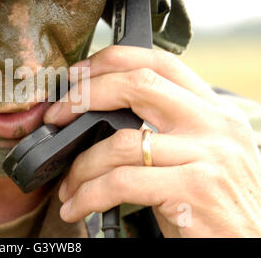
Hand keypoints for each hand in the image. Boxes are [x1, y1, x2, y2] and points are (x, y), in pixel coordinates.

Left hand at [43, 45, 260, 236]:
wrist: (246, 248)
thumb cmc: (214, 205)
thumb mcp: (200, 156)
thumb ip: (166, 131)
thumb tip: (102, 119)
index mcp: (214, 112)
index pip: (161, 63)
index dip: (113, 60)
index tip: (79, 74)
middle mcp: (215, 125)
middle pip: (138, 84)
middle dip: (87, 94)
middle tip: (58, 114)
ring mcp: (208, 154)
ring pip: (120, 142)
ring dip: (82, 165)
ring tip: (69, 186)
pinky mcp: (194, 188)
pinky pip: (121, 182)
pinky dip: (89, 194)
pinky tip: (78, 206)